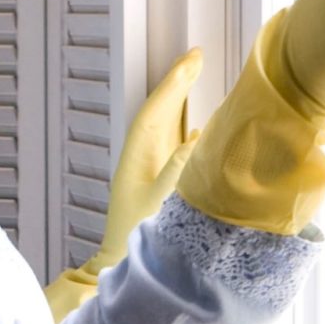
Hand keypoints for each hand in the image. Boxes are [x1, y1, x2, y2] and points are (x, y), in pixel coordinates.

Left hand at [43, 48, 203, 320]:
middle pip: (161, 111)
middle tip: (197, 57)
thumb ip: (178, 172)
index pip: (158, 110)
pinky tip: (199, 127)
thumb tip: (197, 139)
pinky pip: (175, 147)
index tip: (193, 59)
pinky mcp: (160, 184)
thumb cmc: (139, 239)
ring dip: (182, 102)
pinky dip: (188, 130)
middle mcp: (142, 158)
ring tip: (197, 77)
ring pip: (167, 126)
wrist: (124, 266)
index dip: (176, 83)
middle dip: (178, 84)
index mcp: (138, 158)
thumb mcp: (162, 204)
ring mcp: (150, 169)